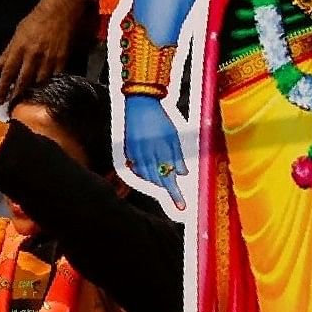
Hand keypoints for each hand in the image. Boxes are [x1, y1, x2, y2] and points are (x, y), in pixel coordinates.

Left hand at [0, 0, 90, 106]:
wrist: (59, 10)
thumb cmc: (36, 20)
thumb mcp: (17, 34)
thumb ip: (6, 53)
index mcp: (19, 48)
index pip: (8, 72)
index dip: (2, 88)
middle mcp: (32, 55)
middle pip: (23, 80)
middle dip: (17, 94)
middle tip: (13, 105)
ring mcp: (48, 58)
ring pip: (39, 81)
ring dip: (33, 91)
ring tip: (29, 99)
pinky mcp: (62, 59)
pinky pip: (55, 77)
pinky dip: (50, 84)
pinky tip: (46, 90)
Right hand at [121, 97, 186, 211]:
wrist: (140, 104)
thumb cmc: (159, 118)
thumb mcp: (173, 135)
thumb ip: (177, 156)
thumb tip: (182, 173)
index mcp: (161, 150)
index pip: (169, 178)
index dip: (175, 194)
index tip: (181, 206)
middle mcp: (147, 154)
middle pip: (158, 180)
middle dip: (167, 189)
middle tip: (176, 197)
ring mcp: (136, 153)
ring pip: (147, 176)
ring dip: (157, 180)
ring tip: (165, 179)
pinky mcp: (128, 151)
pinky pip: (138, 168)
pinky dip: (146, 172)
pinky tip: (152, 170)